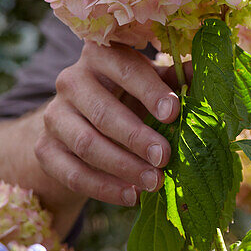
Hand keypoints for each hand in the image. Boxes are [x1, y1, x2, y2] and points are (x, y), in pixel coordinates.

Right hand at [35, 41, 181, 208]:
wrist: (76, 123)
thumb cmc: (125, 96)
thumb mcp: (148, 82)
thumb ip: (174, 79)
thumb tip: (206, 74)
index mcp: (99, 55)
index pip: (125, 68)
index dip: (150, 90)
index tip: (174, 113)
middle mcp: (70, 80)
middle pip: (103, 111)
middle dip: (137, 137)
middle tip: (166, 157)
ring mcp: (53, 116)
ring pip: (87, 144)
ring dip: (123, 167)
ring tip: (154, 182)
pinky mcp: (44, 149)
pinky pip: (73, 173)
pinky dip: (104, 188)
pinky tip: (131, 196)